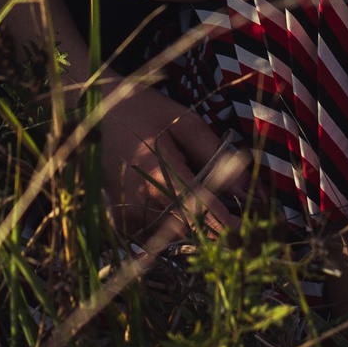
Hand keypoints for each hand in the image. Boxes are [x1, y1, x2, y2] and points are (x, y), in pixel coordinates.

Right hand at [96, 83, 246, 241]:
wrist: (93, 112)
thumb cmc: (143, 111)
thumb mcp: (185, 122)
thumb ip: (217, 155)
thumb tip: (247, 188)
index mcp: (161, 177)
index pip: (206, 215)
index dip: (234, 225)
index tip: (255, 224)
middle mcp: (142, 203)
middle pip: (194, 231)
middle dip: (219, 225)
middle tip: (239, 211)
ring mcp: (128, 216)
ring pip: (176, 235)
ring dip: (198, 225)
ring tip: (210, 202)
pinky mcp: (121, 221)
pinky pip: (157, 234)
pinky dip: (174, 223)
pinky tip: (178, 201)